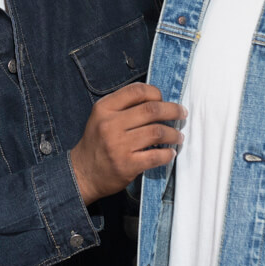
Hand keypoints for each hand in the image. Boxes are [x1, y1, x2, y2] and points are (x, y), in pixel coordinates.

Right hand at [70, 83, 185, 204]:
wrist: (82, 174)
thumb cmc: (97, 144)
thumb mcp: (101, 117)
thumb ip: (124, 106)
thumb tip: (158, 100)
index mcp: (104, 108)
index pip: (137, 91)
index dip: (156, 93)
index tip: (163, 100)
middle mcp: (110, 125)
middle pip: (151, 109)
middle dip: (173, 110)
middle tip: (182, 114)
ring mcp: (118, 146)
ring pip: (157, 132)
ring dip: (173, 134)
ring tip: (178, 136)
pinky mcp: (127, 165)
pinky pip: (156, 156)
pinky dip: (167, 154)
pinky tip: (170, 153)